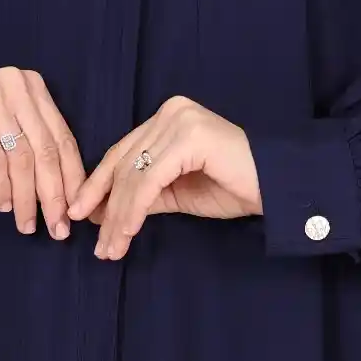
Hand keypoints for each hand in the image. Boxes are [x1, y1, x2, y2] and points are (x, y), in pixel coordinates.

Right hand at [0, 66, 86, 238]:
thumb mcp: (13, 134)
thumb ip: (39, 156)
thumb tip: (66, 203)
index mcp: (36, 88)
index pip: (63, 138)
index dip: (72, 178)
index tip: (76, 211)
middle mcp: (17, 85)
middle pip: (45, 149)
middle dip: (53, 194)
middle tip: (57, 228)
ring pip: (21, 157)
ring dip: (26, 197)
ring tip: (26, 223)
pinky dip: (1, 187)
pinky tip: (3, 205)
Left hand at [69, 96, 262, 260]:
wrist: (279, 187)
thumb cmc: (236, 187)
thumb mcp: (179, 192)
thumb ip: (145, 194)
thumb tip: (103, 212)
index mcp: (168, 118)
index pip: (122, 152)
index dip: (98, 185)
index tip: (81, 215)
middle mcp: (171, 112)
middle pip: (124, 163)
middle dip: (105, 207)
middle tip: (98, 244)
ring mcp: (180, 121)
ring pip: (133, 174)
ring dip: (118, 216)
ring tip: (111, 248)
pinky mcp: (189, 138)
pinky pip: (150, 180)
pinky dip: (133, 210)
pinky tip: (127, 233)